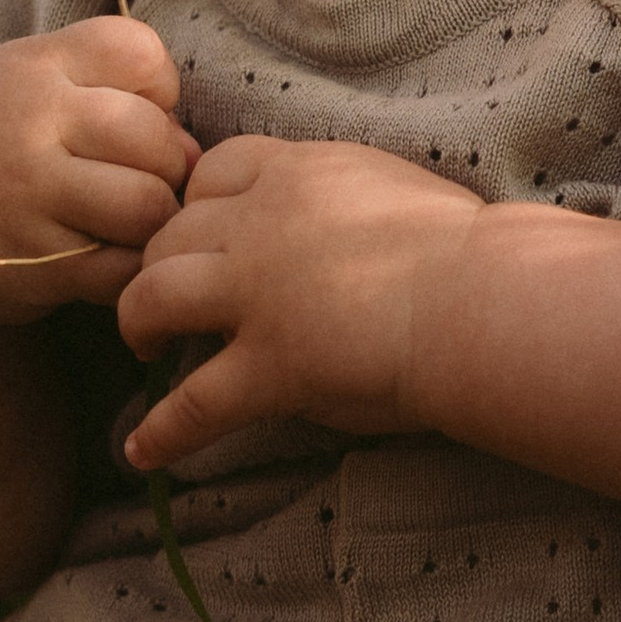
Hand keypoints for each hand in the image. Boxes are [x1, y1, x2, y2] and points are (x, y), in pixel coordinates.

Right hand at [0, 17, 196, 329]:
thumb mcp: (23, 94)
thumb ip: (109, 96)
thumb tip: (195, 156)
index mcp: (31, 64)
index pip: (143, 53)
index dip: (155, 93)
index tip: (123, 123)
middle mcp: (29, 117)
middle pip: (158, 138)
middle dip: (159, 170)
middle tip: (123, 187)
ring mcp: (30, 190)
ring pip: (151, 204)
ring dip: (147, 226)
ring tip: (114, 227)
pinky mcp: (36, 261)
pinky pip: (125, 266)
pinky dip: (124, 272)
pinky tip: (95, 264)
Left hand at [116, 137, 482, 468]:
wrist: (481, 296)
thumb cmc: (467, 248)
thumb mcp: (392, 190)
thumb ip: (343, 204)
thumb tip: (334, 230)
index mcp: (300, 173)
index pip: (219, 169)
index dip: (200, 200)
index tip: (202, 227)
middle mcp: (262, 224)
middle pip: (173, 230)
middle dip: (158, 260)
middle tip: (166, 295)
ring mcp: (257, 294)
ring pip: (154, 295)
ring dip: (138, 321)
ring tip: (145, 349)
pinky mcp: (268, 365)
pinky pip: (195, 403)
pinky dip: (163, 431)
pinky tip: (143, 452)